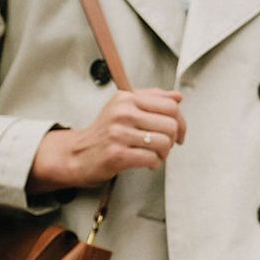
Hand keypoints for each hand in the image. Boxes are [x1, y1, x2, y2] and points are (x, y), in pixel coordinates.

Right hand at [28, 88, 186, 191]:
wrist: (77, 154)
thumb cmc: (104, 132)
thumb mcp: (124, 107)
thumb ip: (152, 98)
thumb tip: (178, 96)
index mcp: (127, 98)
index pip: (170, 105)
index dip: (181, 121)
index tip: (179, 132)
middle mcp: (122, 113)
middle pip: (171, 125)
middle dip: (173, 139)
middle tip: (165, 146)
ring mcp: (118, 133)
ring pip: (164, 142)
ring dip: (164, 153)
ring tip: (154, 154)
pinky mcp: (117, 154)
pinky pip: (152, 159)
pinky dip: (154, 163)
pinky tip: (146, 162)